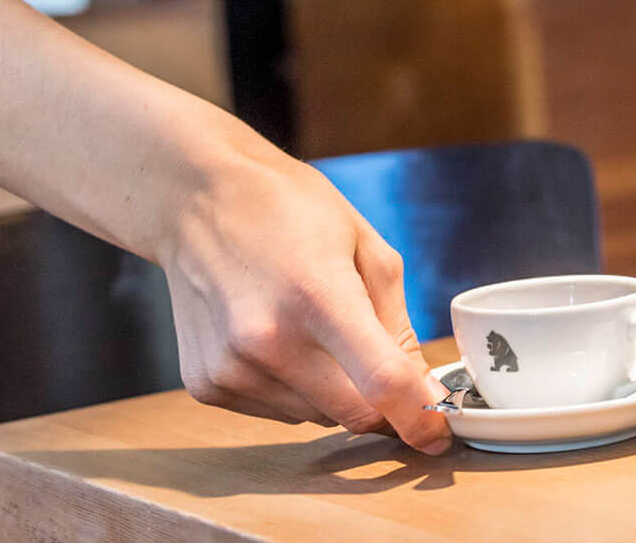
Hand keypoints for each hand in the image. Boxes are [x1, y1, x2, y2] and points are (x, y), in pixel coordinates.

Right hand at [156, 137, 450, 451]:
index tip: (439, 435)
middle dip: (381, 402)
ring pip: (316, 417)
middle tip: (382, 365)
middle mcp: (267, 340)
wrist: (196, 200)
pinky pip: (277, 412)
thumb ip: (397, 325)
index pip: (380, 382)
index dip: (420, 417)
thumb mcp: (365, 248)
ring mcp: (231, 368)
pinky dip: (294, 389)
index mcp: (317, 295)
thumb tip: (422, 390)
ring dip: (334, 392)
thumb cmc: (289, 210)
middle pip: (353, 413)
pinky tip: (277, 339)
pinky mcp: (206, 385)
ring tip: (313, 329)